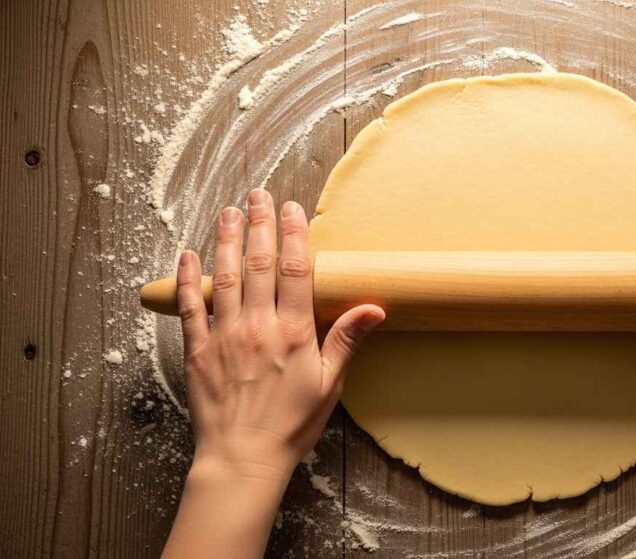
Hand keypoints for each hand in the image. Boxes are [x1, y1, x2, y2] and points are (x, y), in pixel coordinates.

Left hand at [175, 189, 384, 480]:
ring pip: (224, 277)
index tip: (292, 209)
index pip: (295, 270)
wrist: (243, 458)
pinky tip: (187, 255)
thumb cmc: (291, 425)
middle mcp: (257, 326)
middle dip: (259, 225)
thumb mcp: (329, 384)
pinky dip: (188, 279)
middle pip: (259, 264)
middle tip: (258, 195)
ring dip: (226, 241)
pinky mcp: (198, 351)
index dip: (294, 235)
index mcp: (292, 332)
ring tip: (228, 212)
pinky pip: (191, 307)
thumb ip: (346, 340)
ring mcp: (224, 336)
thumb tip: (374, 307)